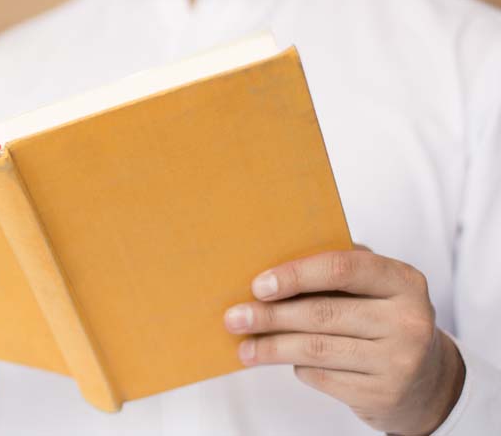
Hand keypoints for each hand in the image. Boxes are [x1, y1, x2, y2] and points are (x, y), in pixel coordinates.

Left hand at [224, 249, 464, 435]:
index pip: (343, 268)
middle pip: (322, 313)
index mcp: (404, 281)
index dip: (296, 275)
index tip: (258, 285)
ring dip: (271, 347)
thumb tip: (269, 266)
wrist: (428, 382)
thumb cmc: (384, 321)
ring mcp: (399, 361)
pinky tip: (286, 362)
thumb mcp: (376, 289)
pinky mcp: (383, 394)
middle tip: (234, 318)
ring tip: (244, 347)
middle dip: (270, 316)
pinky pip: (322, 376)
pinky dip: (298, 367)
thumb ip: (336, 270)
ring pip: (316, 349)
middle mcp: (408, 320)